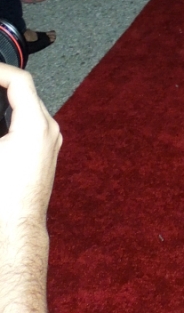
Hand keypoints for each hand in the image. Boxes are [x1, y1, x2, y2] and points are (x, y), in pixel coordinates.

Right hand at [0, 65, 60, 228]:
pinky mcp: (46, 155)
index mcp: (35, 124)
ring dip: (7, 104)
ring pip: (28, 110)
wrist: (14, 233)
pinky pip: (30, 127)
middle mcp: (49, 129)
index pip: (19, 80)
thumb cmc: (1, 199)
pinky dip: (13, 121)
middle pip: (24, 93)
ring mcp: (50, 143)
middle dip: (0, 88)